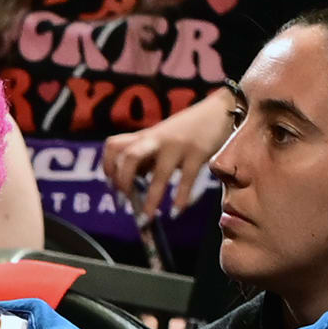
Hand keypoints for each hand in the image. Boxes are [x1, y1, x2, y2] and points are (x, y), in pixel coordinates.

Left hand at [99, 95, 231, 230]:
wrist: (220, 109)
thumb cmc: (188, 128)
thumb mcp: (161, 139)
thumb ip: (147, 157)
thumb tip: (132, 185)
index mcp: (145, 136)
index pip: (114, 146)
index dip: (107, 166)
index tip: (112, 186)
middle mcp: (157, 140)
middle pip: (128, 157)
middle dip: (123, 181)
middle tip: (124, 201)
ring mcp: (177, 146)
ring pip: (159, 175)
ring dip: (151, 200)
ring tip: (146, 219)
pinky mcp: (198, 153)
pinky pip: (186, 180)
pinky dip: (180, 199)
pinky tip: (176, 212)